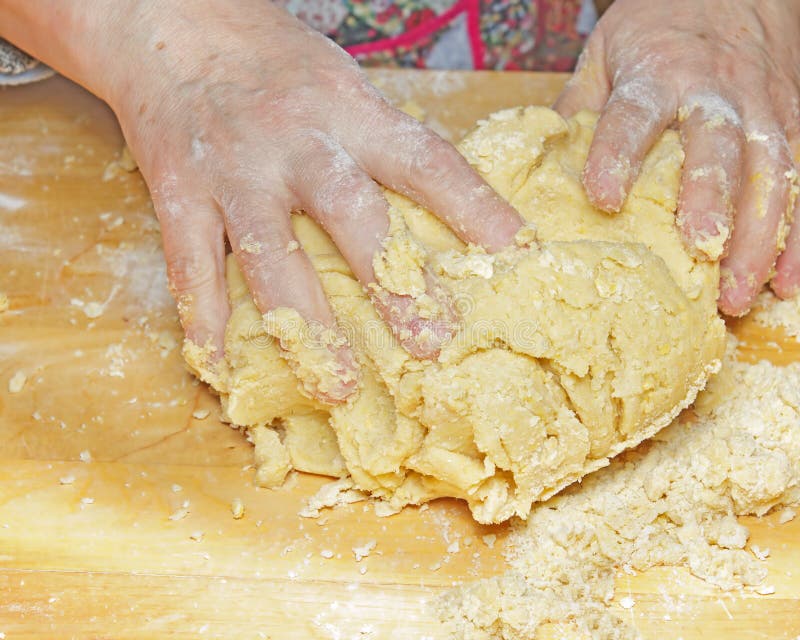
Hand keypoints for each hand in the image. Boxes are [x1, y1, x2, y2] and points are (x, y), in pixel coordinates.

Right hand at [0, 0, 522, 400]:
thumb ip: (383, 146)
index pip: (425, 162)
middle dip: (393, 283)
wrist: (172, 25)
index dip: (474, 208)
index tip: (518, 254)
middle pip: (352, 215)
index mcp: (350, 113)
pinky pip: (193, 265)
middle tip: (433, 345)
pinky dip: (204, 320)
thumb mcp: (344, 87)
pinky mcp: (178, 193)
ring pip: (271, 256)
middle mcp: (296, 145)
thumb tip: (449, 214)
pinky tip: (219, 366)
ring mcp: (234, 172)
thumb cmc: (276, 65)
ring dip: (305, 327)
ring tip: (336, 387)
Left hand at [555, 0, 799, 315]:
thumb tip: (536, 169)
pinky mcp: (792, 127)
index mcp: (659, 72)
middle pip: (718, 148)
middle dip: (711, 201)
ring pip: (770, 174)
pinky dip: (798, 239)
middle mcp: (717, 91)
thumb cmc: (658, 28)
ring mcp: (764, 110)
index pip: (634, 115)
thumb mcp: (604, 53)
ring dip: (757, 239)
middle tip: (698, 251)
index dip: (617, 154)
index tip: (600, 197)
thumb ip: (578, 108)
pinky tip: (786, 284)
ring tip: (735, 294)